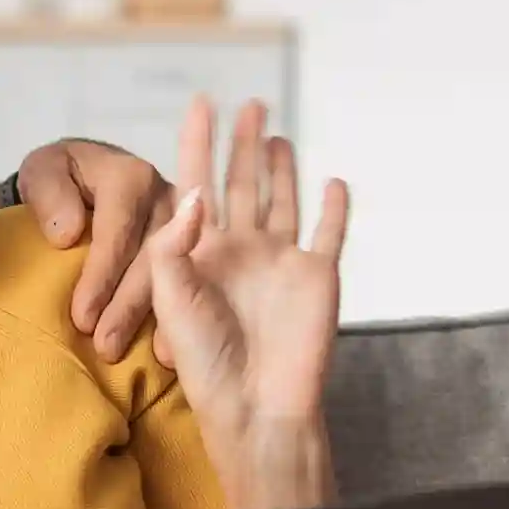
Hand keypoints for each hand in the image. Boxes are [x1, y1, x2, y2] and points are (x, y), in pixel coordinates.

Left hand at [16, 137, 178, 363]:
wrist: (82, 180)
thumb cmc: (59, 180)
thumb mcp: (41, 172)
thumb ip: (48, 194)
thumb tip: (67, 233)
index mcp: (130, 177)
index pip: (117, 232)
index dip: (101, 277)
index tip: (82, 318)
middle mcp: (166, 198)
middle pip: (150, 260)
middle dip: (126, 308)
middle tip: (104, 347)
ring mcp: (184, 226)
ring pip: (174, 277)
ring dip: (151, 320)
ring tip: (129, 354)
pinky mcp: (191, 249)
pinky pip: (189, 286)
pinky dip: (176, 321)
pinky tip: (164, 354)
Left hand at [146, 100, 348, 508]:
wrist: (256, 405)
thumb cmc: (205, 361)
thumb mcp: (173, 299)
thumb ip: (175, 244)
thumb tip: (194, 190)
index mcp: (200, 251)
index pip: (196, 182)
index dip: (198, 143)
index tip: (200, 102)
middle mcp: (241, 250)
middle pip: (242, 182)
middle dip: (242, 143)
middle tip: (249, 103)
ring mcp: (281, 261)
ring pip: (282, 200)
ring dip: (281, 167)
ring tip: (275, 134)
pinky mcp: (318, 275)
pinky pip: (328, 233)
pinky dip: (334, 207)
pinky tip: (334, 181)